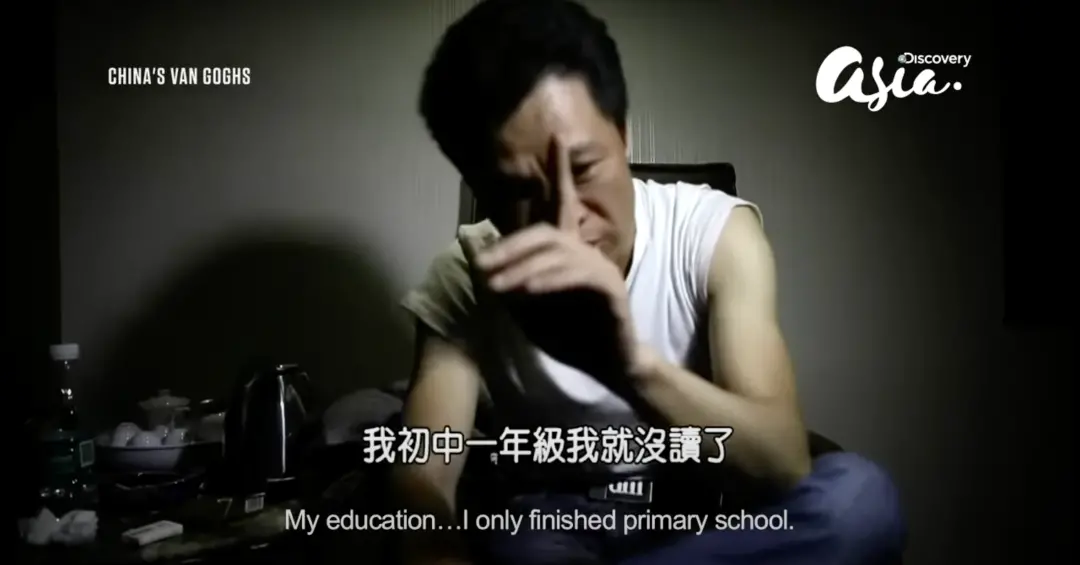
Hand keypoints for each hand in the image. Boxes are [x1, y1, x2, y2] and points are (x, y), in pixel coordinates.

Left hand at [474, 139, 640, 379]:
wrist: (606, 366)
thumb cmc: (569, 336)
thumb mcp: (525, 309)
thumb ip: (504, 282)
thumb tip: (474, 256)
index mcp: (567, 251)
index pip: (561, 203)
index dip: (559, 170)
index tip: (557, 136)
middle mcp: (585, 251)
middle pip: (546, 229)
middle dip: (510, 246)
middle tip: (480, 264)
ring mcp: (600, 267)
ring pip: (556, 252)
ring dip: (520, 269)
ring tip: (495, 286)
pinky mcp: (611, 287)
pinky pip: (577, 275)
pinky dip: (548, 280)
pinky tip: (527, 290)